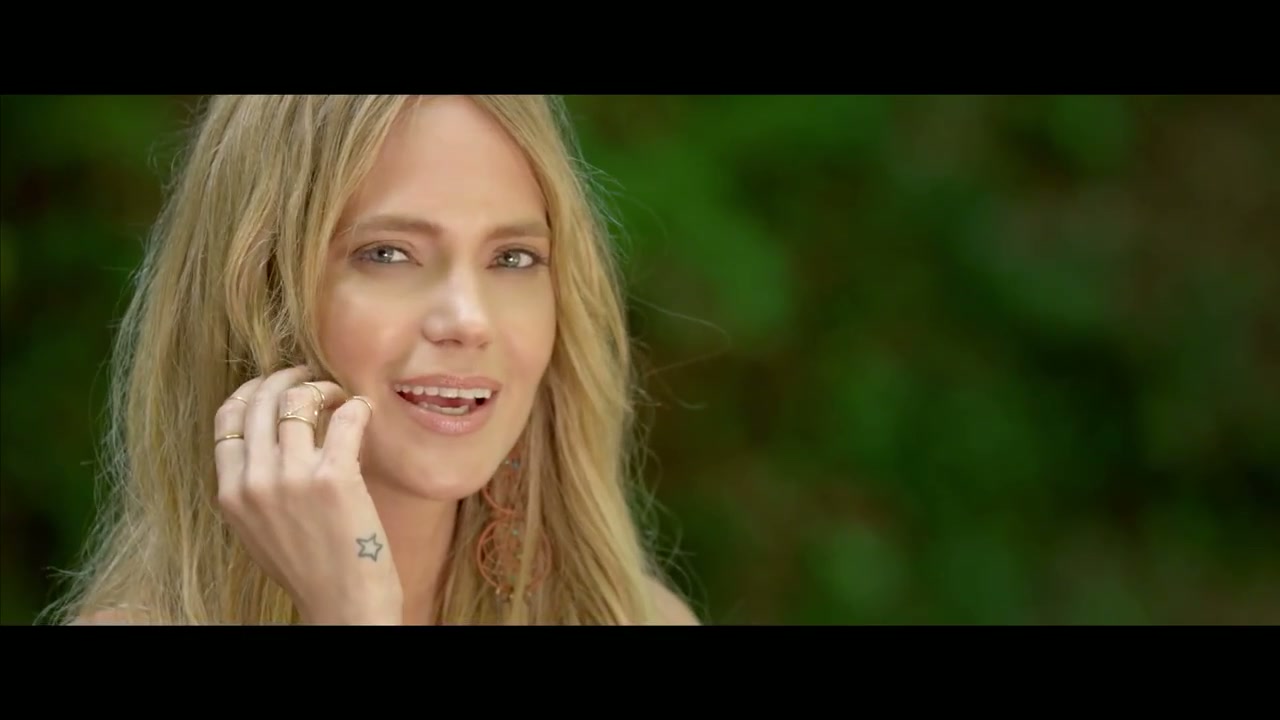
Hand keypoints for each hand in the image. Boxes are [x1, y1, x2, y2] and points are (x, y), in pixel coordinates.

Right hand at [214, 365, 402, 624]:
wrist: (342, 605)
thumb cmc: (309, 568)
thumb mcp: (258, 529)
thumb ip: (254, 487)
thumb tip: (267, 439)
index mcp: (231, 494)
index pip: (227, 418)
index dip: (252, 391)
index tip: (274, 385)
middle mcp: (255, 482)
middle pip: (261, 400)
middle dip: (288, 378)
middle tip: (313, 378)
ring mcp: (293, 479)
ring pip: (299, 400)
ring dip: (325, 388)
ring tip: (341, 397)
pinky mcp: (335, 478)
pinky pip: (344, 418)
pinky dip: (356, 407)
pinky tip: (363, 413)